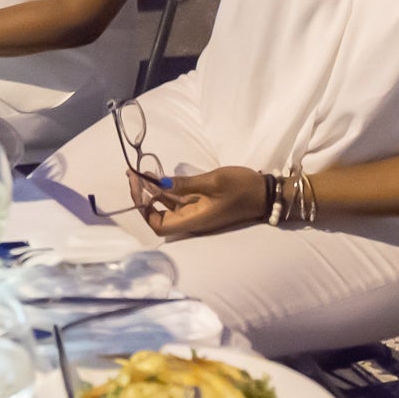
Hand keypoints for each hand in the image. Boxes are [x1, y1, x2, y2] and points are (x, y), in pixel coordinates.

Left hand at [128, 165, 266, 238]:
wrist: (266, 193)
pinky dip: (166, 189)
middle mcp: (192, 220)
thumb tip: (157, 184)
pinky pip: (178, 200)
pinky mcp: (201, 205)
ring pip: (167, 206)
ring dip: (152, 191)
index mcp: (194, 220)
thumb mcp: (213, 182)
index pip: (159, 225)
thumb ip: (184, 184)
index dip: (144, 209)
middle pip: (159, 216)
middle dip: (143, 196)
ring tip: (139, 172)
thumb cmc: (241, 187)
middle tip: (132, 174)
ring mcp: (197, 213)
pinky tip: (158, 176)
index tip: (136, 186)